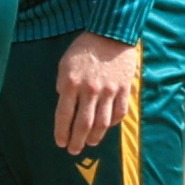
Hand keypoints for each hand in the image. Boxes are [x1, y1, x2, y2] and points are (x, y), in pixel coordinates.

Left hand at [55, 33, 140, 152]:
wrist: (111, 34)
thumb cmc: (84, 49)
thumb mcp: (64, 64)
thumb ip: (63, 85)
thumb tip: (64, 104)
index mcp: (71, 83)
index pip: (64, 115)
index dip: (62, 132)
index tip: (60, 142)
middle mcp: (90, 90)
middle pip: (83, 124)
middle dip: (77, 140)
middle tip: (74, 150)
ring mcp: (109, 90)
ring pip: (102, 122)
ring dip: (95, 136)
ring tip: (90, 143)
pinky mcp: (124, 88)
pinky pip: (119, 112)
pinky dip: (113, 122)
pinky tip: (106, 126)